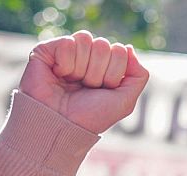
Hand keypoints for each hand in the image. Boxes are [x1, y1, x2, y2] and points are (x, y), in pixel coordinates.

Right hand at [20, 31, 149, 133]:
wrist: (62, 126)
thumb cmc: (90, 117)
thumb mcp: (124, 102)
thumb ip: (139, 76)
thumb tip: (129, 48)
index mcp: (104, 65)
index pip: (120, 51)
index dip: (113, 74)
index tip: (101, 91)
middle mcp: (86, 56)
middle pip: (104, 44)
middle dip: (97, 72)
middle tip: (85, 88)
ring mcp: (66, 52)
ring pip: (85, 39)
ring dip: (81, 68)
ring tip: (72, 83)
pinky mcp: (47, 50)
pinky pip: (67, 43)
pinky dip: (65, 64)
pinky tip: (59, 75)